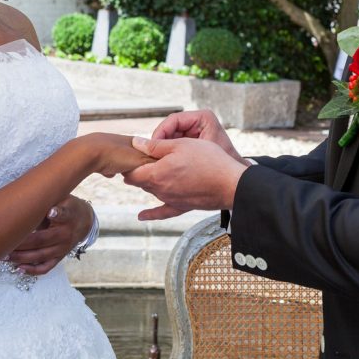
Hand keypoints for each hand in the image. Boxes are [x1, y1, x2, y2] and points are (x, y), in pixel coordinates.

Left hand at [7, 195, 91, 275]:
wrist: (84, 221)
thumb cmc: (68, 207)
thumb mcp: (64, 198)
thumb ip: (50, 200)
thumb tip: (28, 199)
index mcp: (68, 216)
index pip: (64, 214)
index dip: (57, 214)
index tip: (50, 212)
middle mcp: (65, 234)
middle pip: (42, 240)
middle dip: (22, 243)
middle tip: (5, 241)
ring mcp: (62, 248)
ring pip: (40, 256)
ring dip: (21, 257)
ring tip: (5, 256)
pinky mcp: (60, 257)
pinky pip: (46, 267)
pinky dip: (32, 270)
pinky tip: (19, 268)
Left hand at [81, 132, 154, 176]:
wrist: (87, 152)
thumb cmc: (113, 155)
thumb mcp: (140, 161)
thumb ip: (151, 164)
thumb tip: (161, 167)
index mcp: (136, 143)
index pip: (150, 153)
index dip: (152, 164)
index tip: (153, 173)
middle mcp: (124, 142)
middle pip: (136, 158)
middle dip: (137, 168)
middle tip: (136, 175)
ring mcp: (110, 147)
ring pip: (121, 160)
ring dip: (123, 168)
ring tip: (122, 174)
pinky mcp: (98, 154)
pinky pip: (107, 164)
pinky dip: (109, 169)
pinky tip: (108, 173)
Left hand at [123, 136, 248, 218]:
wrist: (230, 184)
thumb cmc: (208, 160)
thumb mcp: (180, 145)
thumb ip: (156, 145)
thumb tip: (136, 143)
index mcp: (156, 174)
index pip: (131, 173)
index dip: (129, 163)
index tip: (130, 156)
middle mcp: (160, 190)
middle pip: (140, 182)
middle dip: (138, 171)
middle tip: (142, 159)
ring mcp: (171, 200)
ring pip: (152, 191)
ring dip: (150, 182)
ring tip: (153, 170)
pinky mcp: (182, 206)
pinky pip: (163, 211)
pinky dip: (151, 213)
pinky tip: (142, 216)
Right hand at [151, 110, 242, 161]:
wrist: (233, 179)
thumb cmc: (221, 163)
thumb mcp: (195, 152)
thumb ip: (172, 146)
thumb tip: (147, 145)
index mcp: (202, 117)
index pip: (173, 120)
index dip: (160, 132)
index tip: (153, 146)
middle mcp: (198, 123)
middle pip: (170, 130)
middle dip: (160, 143)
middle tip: (151, 156)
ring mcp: (194, 133)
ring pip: (170, 140)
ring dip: (163, 151)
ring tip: (156, 162)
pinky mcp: (192, 143)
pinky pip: (175, 146)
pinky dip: (169, 155)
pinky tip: (163, 164)